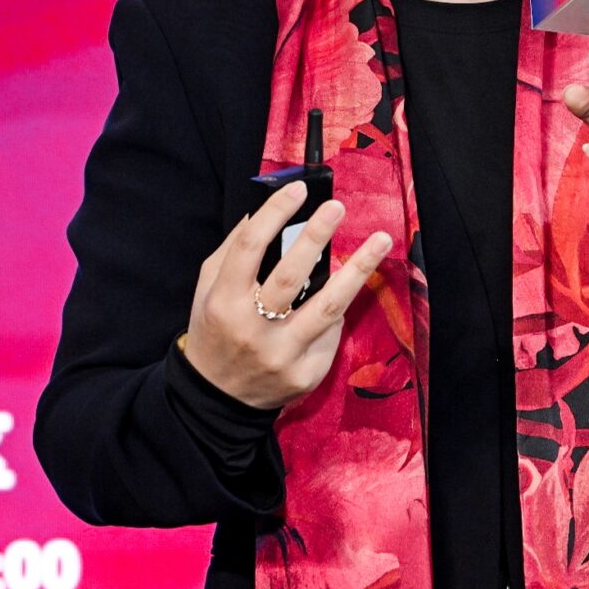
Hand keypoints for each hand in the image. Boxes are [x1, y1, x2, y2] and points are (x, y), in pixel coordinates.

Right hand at [176, 180, 390, 410]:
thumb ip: (232, 251)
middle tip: (338, 207)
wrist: (217, 399)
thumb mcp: (207, 291)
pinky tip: (348, 290)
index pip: (250, 248)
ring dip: (358, 270)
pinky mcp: (305, 374)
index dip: (275, 214)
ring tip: (381, 240)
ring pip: (328, 306)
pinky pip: (330, 332)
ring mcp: (281, 355)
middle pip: (290, 275)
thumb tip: (266, 211)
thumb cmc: (216, 331)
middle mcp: (253, 329)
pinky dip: (339, 308)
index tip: (299, 189)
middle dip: (316, 236)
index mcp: (223, 303)